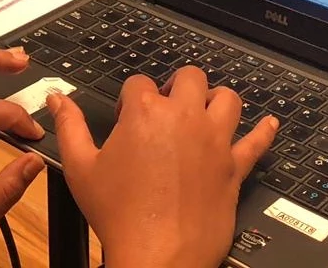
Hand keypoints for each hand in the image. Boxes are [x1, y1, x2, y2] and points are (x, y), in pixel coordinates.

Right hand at [48, 67, 278, 267]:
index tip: (126, 116)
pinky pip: (257, 142)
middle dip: (176, 86)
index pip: (139, 83)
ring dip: (215, 100)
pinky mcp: (234, 167)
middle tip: (167, 106)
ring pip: (227, 99)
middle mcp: (185, 118)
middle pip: (189, 78)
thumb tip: (58, 100)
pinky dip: (264, 130)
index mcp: (145, 113)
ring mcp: (215, 141)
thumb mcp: (80, 168)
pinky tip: (270, 123)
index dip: (130, 98)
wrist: (159, 256)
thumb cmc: (119, 215)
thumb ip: (69, 127)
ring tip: (204, 110)